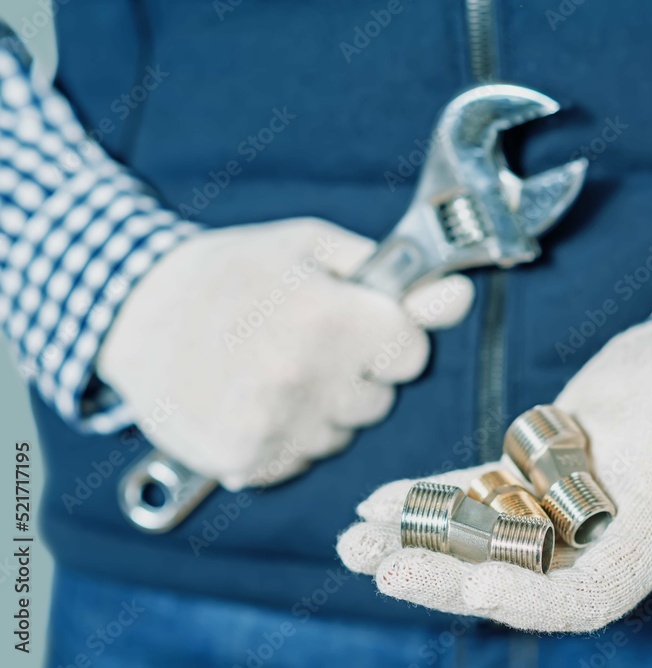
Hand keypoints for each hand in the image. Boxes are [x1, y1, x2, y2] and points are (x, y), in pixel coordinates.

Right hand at [97, 217, 473, 489]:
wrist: (132, 311)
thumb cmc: (230, 270)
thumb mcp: (311, 248)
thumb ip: (394, 278)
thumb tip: (459, 295)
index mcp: (328, 317)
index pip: (411, 354)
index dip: (386, 337)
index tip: (354, 323)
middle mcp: (304, 378)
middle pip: (379, 399)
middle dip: (354, 373)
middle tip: (300, 342)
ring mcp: (272, 425)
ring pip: (341, 433)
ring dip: (319, 408)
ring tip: (268, 368)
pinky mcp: (245, 460)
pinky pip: (300, 458)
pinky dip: (284, 437)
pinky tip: (250, 400)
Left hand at [337, 313, 651, 632]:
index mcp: (645, 548)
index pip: (585, 598)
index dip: (531, 601)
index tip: (477, 586)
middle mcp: (594, 545)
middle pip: (514, 579)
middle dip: (446, 580)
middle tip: (382, 568)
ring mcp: (556, 514)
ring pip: (478, 543)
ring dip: (415, 546)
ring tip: (352, 542)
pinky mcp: (529, 478)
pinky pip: (471, 496)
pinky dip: (425, 500)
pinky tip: (376, 500)